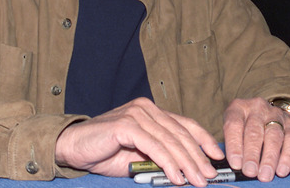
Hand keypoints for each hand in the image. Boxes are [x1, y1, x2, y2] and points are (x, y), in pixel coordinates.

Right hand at [55, 98, 223, 186]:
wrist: (72, 148)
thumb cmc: (104, 153)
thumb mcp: (138, 155)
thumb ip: (159, 156)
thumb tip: (187, 169)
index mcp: (152, 112)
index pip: (185, 124)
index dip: (204, 140)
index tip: (218, 157)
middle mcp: (146, 108)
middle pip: (180, 133)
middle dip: (198, 157)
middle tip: (209, 176)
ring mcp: (136, 114)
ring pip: (170, 140)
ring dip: (186, 163)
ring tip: (197, 181)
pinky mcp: (126, 125)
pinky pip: (154, 146)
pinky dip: (168, 163)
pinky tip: (176, 176)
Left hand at [223, 98, 289, 181]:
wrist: (271, 115)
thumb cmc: (247, 127)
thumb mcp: (235, 129)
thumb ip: (232, 145)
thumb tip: (234, 166)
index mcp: (238, 108)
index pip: (234, 125)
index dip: (234, 146)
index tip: (236, 164)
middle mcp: (257, 108)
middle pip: (254, 131)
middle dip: (252, 154)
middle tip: (250, 171)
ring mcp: (276, 114)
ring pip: (273, 135)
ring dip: (269, 158)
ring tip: (265, 174)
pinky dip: (287, 157)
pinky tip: (281, 170)